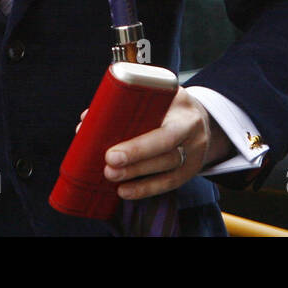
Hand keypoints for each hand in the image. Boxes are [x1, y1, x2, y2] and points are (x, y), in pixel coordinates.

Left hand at [101, 86, 230, 199]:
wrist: (200, 118)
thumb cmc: (167, 106)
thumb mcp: (156, 96)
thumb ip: (125, 104)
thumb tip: (87, 119)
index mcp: (181, 105)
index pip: (163, 125)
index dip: (139, 145)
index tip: (111, 153)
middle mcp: (192, 127)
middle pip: (166, 147)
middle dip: (135, 158)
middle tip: (108, 165)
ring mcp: (196, 149)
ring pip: (169, 165)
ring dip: (137, 174)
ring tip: (112, 177)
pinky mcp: (193, 168)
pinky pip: (171, 182)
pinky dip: (147, 188)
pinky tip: (125, 191)